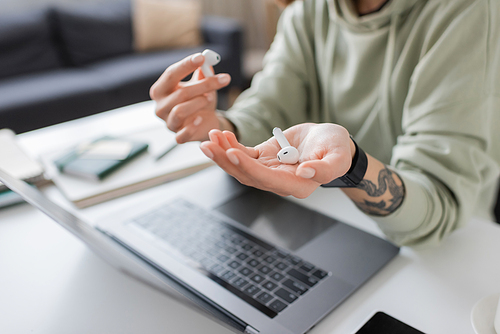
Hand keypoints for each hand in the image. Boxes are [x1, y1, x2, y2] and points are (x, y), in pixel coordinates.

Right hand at [150, 53, 231, 142]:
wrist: (204, 122)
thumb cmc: (199, 100)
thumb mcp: (201, 84)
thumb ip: (203, 72)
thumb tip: (209, 58)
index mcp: (161, 89)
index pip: (170, 74)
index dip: (186, 65)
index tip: (202, 57)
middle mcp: (160, 106)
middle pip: (180, 93)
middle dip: (204, 85)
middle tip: (224, 79)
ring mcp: (168, 122)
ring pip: (180, 111)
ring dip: (199, 102)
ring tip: (210, 98)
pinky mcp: (178, 136)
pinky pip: (182, 134)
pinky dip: (192, 126)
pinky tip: (200, 119)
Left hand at [199, 123, 354, 197]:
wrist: (331, 141)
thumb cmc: (337, 149)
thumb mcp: (338, 157)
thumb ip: (325, 169)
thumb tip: (305, 173)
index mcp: (296, 185)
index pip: (266, 178)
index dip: (247, 167)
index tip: (231, 152)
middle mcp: (278, 181)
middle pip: (246, 174)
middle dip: (225, 160)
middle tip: (208, 144)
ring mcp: (268, 170)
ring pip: (240, 166)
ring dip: (222, 153)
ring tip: (209, 137)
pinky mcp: (263, 158)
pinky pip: (243, 154)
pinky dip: (230, 145)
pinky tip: (220, 134)